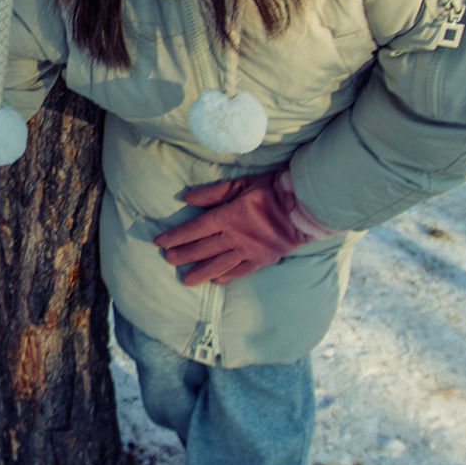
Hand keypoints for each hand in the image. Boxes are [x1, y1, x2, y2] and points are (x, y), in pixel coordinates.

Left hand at [152, 171, 315, 286]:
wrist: (304, 207)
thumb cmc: (271, 190)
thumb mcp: (240, 184)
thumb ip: (213, 192)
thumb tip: (186, 197)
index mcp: (228, 217)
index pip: (195, 229)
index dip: (176, 236)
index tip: (160, 242)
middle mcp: (235, 237)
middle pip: (203, 249)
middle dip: (183, 255)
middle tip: (167, 259)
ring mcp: (249, 251)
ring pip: (219, 264)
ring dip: (200, 272)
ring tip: (186, 280)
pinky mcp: (262, 259)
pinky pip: (241, 271)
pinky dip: (227, 276)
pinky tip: (217, 280)